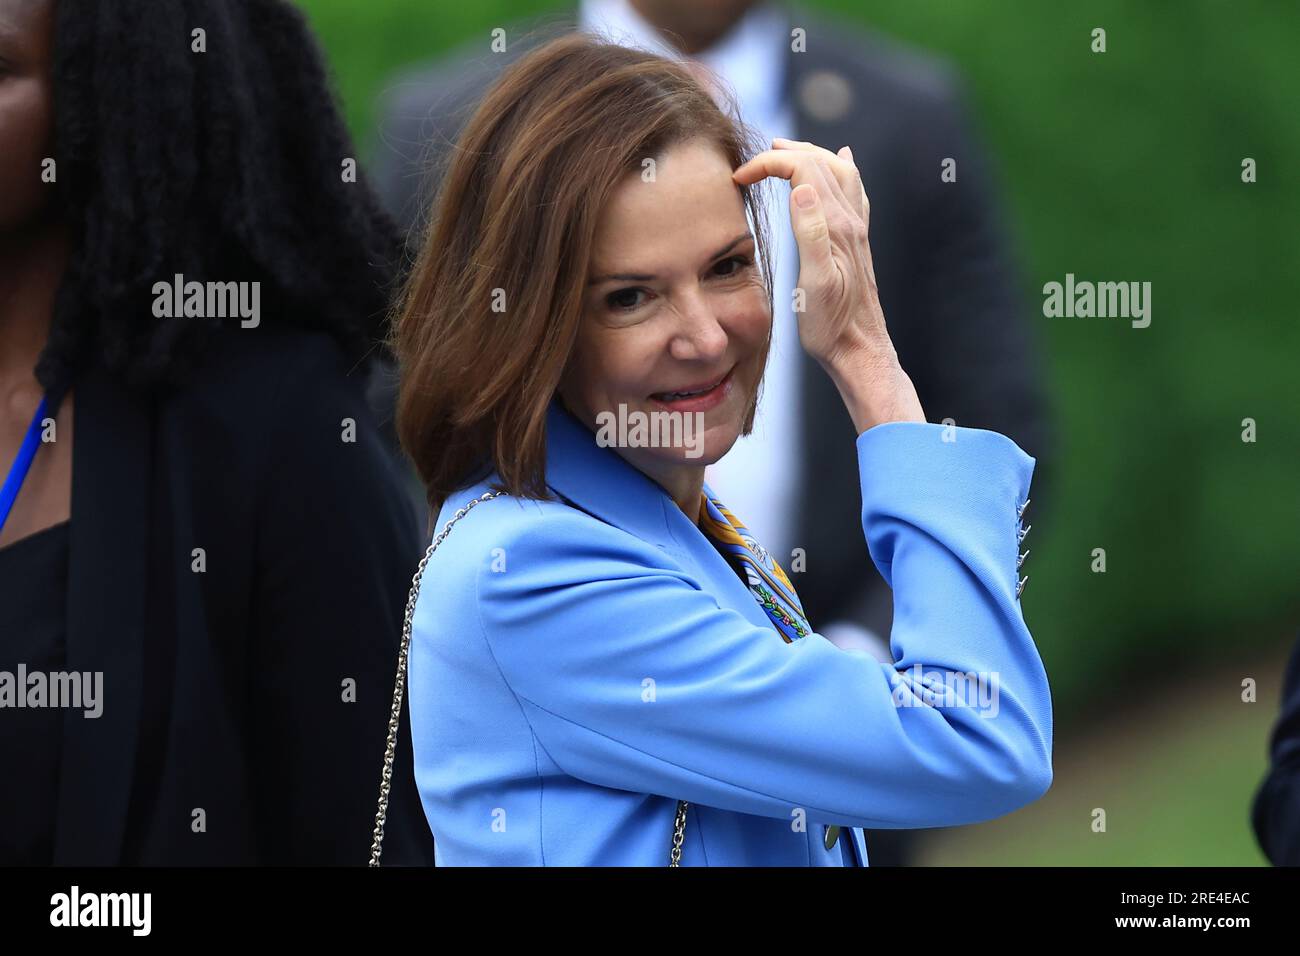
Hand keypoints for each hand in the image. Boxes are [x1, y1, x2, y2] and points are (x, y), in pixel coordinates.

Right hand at [732, 139, 924, 431]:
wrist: (860, 350)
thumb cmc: (830, 326)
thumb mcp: (814, 284)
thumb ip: (810, 233)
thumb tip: (803, 187)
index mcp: (834, 226)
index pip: (802, 169)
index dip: (767, 164)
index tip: (738, 179)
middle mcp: (849, 221)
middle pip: (820, 162)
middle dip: (785, 153)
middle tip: (755, 160)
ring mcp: (856, 230)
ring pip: (839, 172)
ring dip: (812, 154)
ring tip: (789, 150)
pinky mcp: (858, 242)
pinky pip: (854, 192)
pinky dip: (843, 170)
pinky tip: (843, 162)